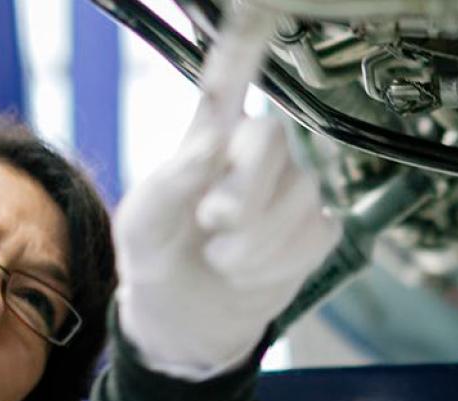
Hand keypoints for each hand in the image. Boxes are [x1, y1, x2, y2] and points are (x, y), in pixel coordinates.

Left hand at [113, 5, 340, 380]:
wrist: (186, 314)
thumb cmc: (157, 254)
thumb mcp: (141, 221)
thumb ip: (171, 182)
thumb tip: (212, 147)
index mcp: (209, 134)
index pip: (232, 78)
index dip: (247, 45)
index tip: (258, 12)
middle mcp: (257, 152)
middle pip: (273, 139)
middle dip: (243, 195)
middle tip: (212, 226)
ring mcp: (292, 187)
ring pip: (299, 196)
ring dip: (254, 244)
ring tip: (223, 258)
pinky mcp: (315, 227)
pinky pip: (316, 233)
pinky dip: (279, 263)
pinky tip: (251, 270)